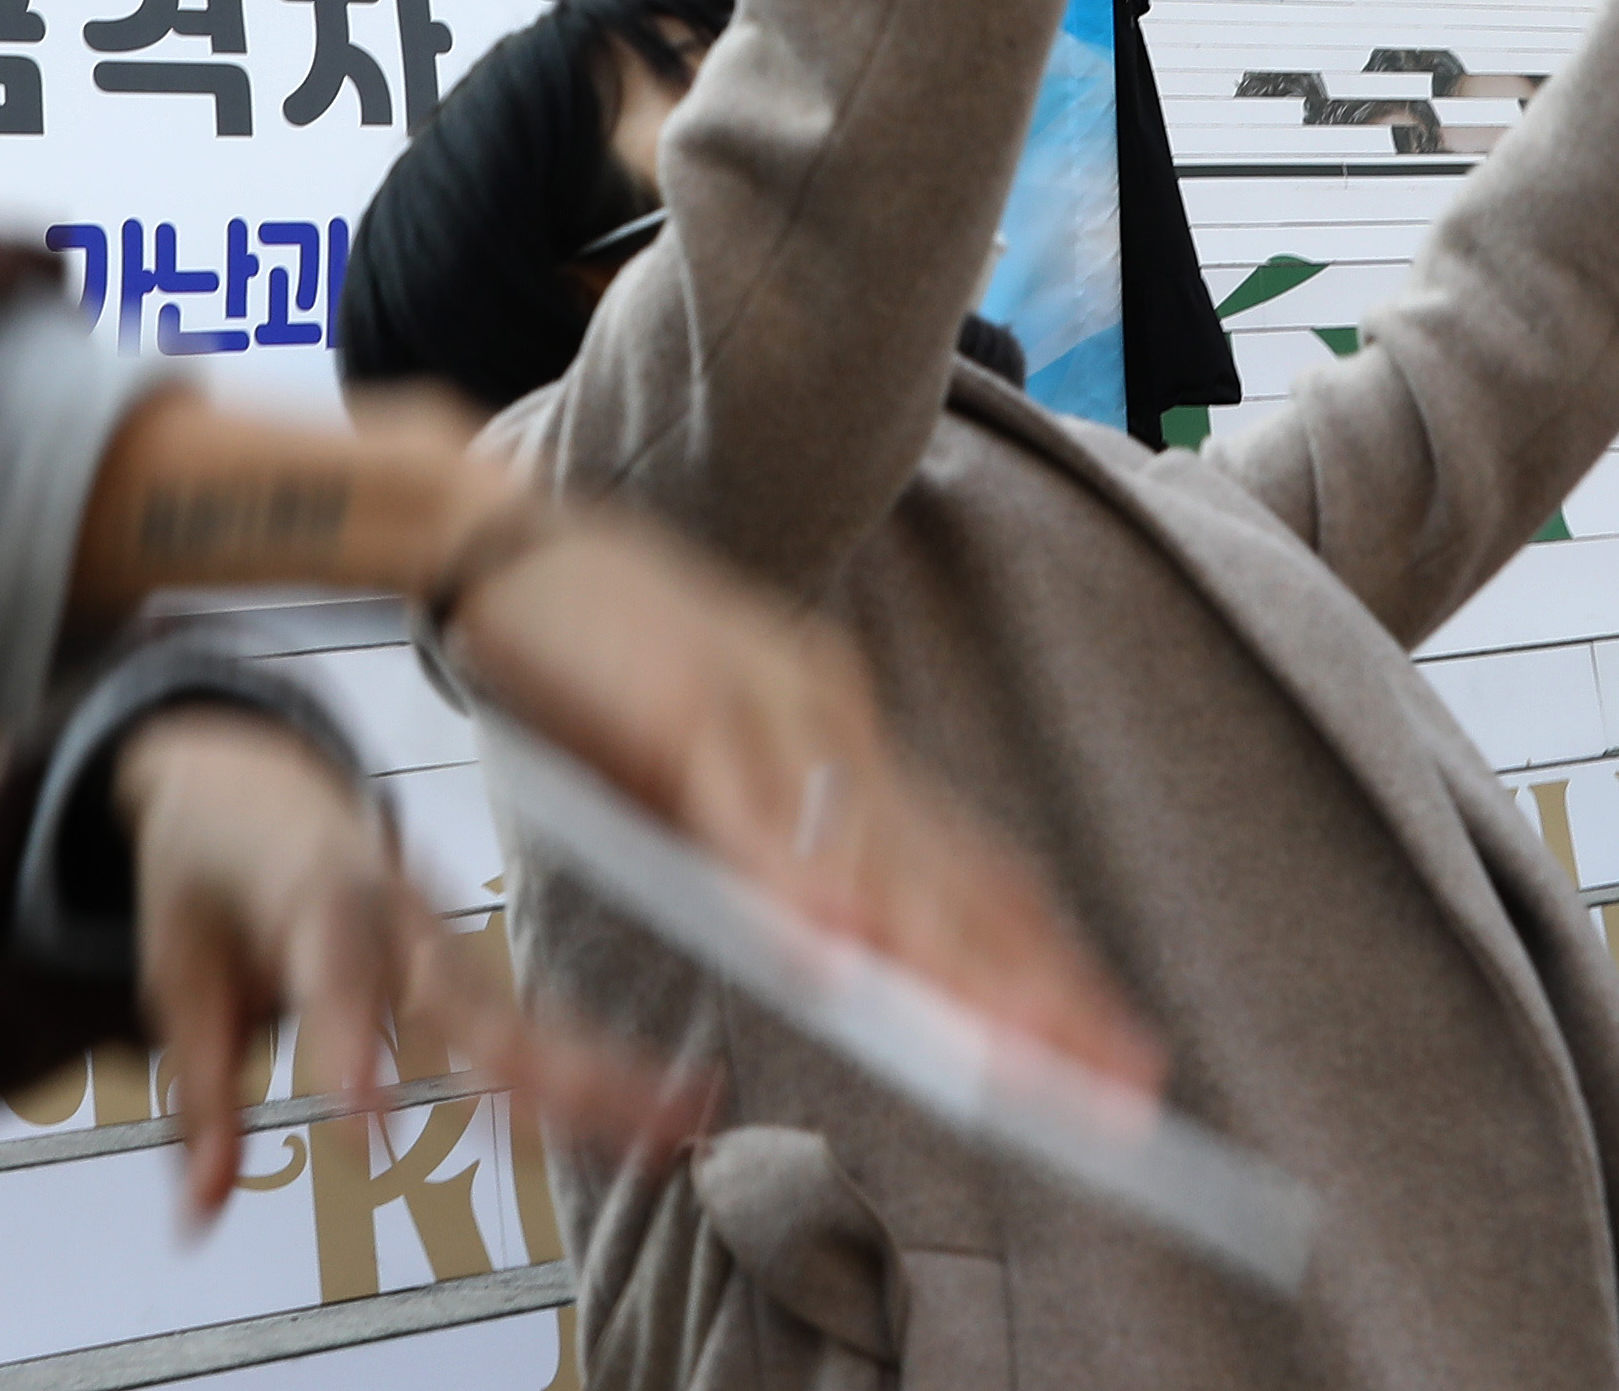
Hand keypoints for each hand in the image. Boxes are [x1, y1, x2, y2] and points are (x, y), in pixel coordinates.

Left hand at [109, 707, 703, 1226]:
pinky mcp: (470, 963)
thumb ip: (198, 1096)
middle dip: (533, 1071)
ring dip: (602, 1072)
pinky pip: (536, 1019)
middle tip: (577, 1137)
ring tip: (677, 1121)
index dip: (353, 1050)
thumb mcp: (174, 970)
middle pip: (470, 997)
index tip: (366, 1140)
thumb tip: (196, 1214)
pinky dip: (601, 1065)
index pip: (336, 976)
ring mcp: (445, 938)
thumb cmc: (209, 862)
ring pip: (527, 1013)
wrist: (247, 773)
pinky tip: (666, 1111)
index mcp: (312, 894)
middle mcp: (398, 914)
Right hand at [434, 496, 1156, 1098]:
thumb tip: (846, 964)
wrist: (499, 532)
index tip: (1119, 1058)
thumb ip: (775, 857)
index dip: (1048, 969)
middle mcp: (833, 720)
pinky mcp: (686, 701)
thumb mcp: (706, 774)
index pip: (971, 872)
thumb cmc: (606, 668)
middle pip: (954, 875)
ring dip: (948, 962)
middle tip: (1116, 1085)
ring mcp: (768, 705)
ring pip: (877, 853)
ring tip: (1015, 1056)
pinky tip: (837, 958)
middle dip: (1038, 990)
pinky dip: (798, 889)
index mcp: (846, 740)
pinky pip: (749, 813)